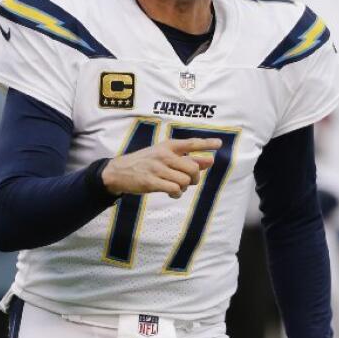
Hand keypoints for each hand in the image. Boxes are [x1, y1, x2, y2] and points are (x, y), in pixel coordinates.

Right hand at [101, 137, 218, 197]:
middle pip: (192, 167)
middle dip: (195, 178)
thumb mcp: (164, 155)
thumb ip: (186, 158)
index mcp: (168, 146)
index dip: (206, 144)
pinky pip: (174, 189)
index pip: (191, 143)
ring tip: (177, 187)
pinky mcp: (151, 182)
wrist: (119, 171)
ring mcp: (157, 168)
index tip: (219, 144)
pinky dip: (176, 194)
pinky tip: (172, 193)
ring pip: (184, 180)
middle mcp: (164, 155)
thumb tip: (209, 161)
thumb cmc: (145, 163)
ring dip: (184, 187)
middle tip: (189, 181)